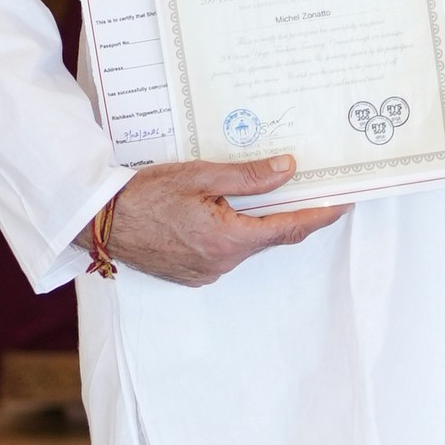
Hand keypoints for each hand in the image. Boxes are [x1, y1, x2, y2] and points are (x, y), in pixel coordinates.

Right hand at [95, 158, 347, 282]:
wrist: (99, 222)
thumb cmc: (145, 195)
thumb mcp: (201, 175)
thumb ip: (249, 176)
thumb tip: (289, 170)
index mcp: (229, 239)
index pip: (290, 228)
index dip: (321, 215)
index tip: (345, 204)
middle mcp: (222, 263)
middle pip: (270, 237)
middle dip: (291, 214)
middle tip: (312, 190)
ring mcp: (206, 273)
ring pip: (246, 245)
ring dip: (256, 222)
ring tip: (261, 194)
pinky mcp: (191, 275)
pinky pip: (225, 253)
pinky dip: (233, 233)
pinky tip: (225, 212)